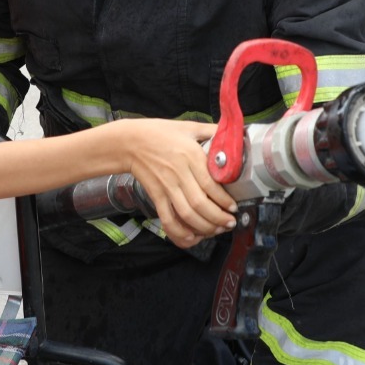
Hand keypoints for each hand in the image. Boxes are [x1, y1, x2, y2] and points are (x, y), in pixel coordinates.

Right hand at [117, 120, 237, 248]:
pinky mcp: (156, 196)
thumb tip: (235, 134)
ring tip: (217, 230)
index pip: (211, 184)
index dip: (224, 200)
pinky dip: (179, 233)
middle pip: (200, 204)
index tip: (234, 207)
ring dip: (204, 227)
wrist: (130, 142)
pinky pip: (168, 219)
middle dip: (218, 218)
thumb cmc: (160, 133)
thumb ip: (213, 131)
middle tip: (230, 222)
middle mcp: (179, 173)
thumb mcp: (189, 127)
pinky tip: (191, 238)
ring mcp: (166, 187)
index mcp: (190, 155)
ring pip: (186, 214)